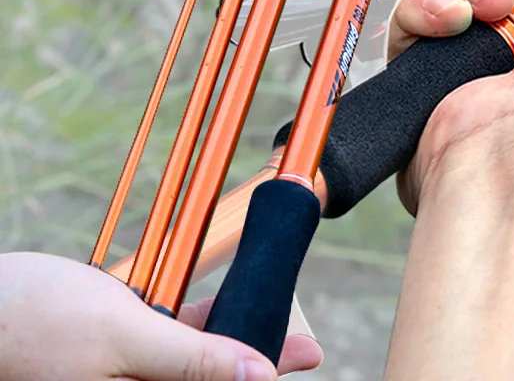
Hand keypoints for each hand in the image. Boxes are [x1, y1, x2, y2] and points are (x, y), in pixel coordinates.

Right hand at [0, 252, 320, 379]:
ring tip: (282, 336)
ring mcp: (126, 377)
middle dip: (255, 364)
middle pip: (210, 378)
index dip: (260, 378)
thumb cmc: (36, 321)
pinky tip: (230, 310)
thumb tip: (259, 376)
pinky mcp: (120, 356)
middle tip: (306, 349)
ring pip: (195, 363)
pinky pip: (170, 347)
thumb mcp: (125, 338)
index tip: (306, 356)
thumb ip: (192, 359)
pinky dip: (200, 327)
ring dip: (233, 343)